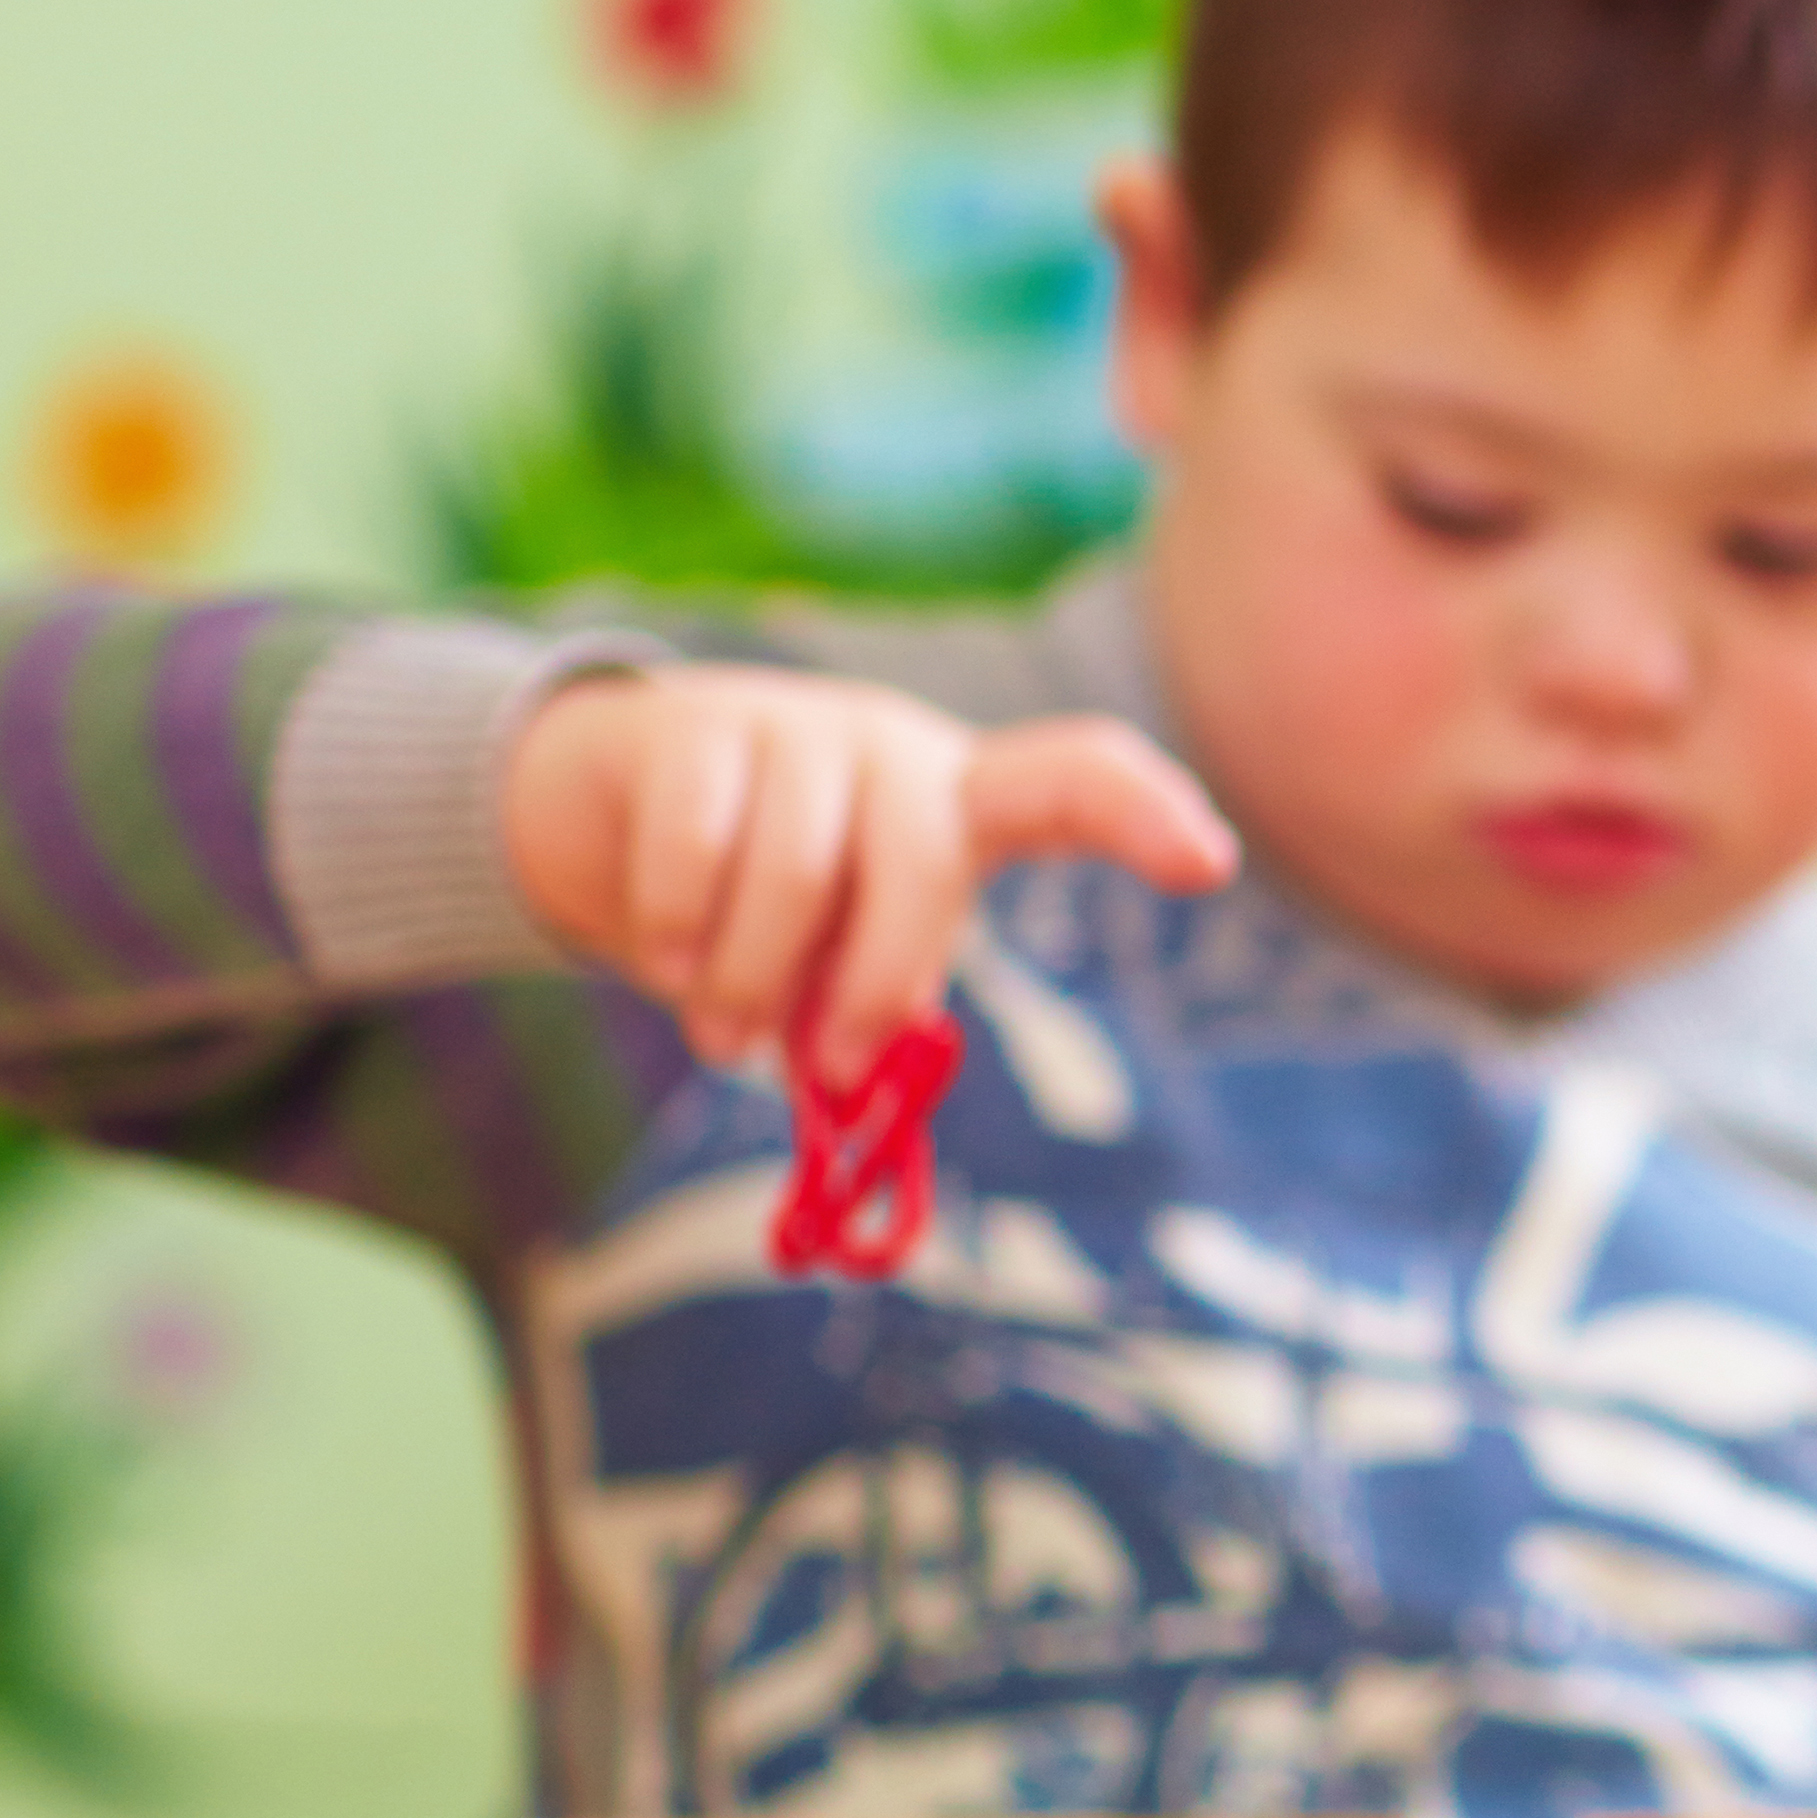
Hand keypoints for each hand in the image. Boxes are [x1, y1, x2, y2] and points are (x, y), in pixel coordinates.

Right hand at [506, 668, 1237, 1082]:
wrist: (604, 803)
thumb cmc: (760, 900)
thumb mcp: (833, 952)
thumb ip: (862, 1006)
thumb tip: (852, 1091)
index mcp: (959, 802)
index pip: (1078, 779)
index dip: (1146, 814)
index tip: (1212, 864)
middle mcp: (894, 749)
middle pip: (924, 866)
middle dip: (873, 986)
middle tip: (827, 1073)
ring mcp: (794, 726)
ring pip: (792, 873)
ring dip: (747, 983)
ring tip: (720, 1033)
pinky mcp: (688, 727)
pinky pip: (693, 851)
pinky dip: (672, 931)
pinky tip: (664, 959)